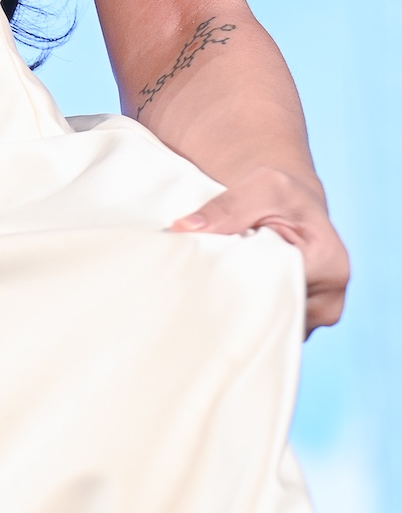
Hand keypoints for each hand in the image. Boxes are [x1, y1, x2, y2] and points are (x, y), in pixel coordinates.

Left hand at [170, 166, 348, 335]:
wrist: (295, 208)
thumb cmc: (283, 195)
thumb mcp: (261, 185)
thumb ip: (226, 207)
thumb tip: (182, 228)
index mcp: (331, 263)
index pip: (279, 285)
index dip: (243, 276)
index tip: (215, 265)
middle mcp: (331, 298)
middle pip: (275, 310)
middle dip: (240, 296)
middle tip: (209, 278)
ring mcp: (318, 317)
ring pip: (271, 323)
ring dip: (245, 306)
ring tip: (224, 283)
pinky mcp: (302, 323)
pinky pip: (271, 326)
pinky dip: (250, 312)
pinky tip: (233, 295)